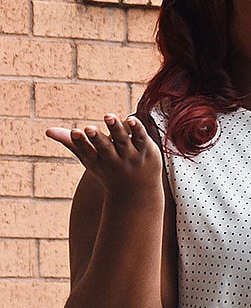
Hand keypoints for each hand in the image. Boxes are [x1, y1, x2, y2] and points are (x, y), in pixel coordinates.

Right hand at [46, 114, 162, 199]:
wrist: (136, 191)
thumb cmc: (108, 169)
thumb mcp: (89, 158)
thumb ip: (72, 142)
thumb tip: (48, 131)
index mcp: (97, 161)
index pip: (87, 152)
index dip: (81, 142)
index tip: (75, 132)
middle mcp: (113, 160)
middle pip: (105, 148)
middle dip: (97, 139)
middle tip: (89, 129)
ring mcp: (131, 156)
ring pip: (123, 141)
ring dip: (116, 129)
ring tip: (108, 116)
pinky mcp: (146, 150)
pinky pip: (141, 138)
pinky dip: (136, 130)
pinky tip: (132, 119)